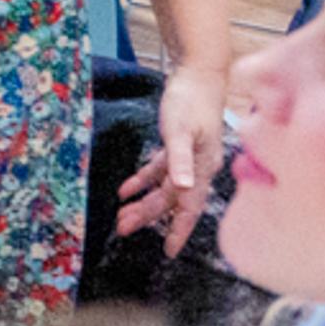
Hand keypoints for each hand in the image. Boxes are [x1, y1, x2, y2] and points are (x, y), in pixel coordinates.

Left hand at [115, 59, 228, 251]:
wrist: (198, 74)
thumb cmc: (191, 101)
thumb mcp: (181, 131)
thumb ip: (180, 160)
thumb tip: (184, 188)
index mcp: (203, 168)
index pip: (191, 206)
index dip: (180, 230)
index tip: (169, 251)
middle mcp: (198, 167)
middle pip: (172, 200)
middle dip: (149, 216)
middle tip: (123, 229)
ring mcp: (189, 157)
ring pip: (165, 187)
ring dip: (144, 201)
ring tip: (122, 216)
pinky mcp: (178, 146)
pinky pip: (160, 170)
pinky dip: (143, 180)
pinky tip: (125, 190)